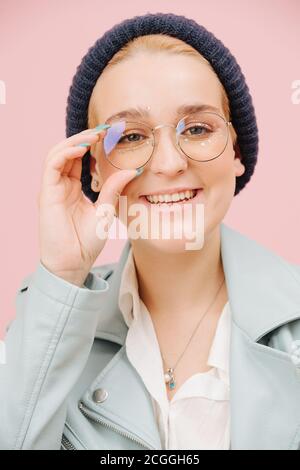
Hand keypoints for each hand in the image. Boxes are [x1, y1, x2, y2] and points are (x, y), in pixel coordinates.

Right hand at [38, 128, 137, 285]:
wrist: (73, 263)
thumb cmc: (87, 242)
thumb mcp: (106, 210)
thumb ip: (114, 188)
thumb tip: (134, 168)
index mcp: (73, 188)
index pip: (79, 157)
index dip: (92, 144)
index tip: (111, 135)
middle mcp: (61, 185)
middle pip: (68, 151)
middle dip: (85, 137)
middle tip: (105, 130)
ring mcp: (52, 188)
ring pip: (57, 153)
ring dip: (75, 141)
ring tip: (95, 136)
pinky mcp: (46, 194)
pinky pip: (52, 165)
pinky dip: (65, 153)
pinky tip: (82, 148)